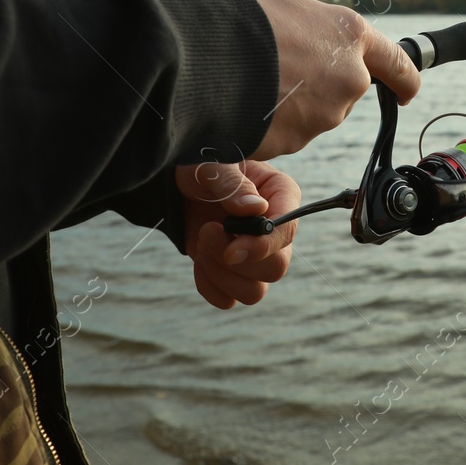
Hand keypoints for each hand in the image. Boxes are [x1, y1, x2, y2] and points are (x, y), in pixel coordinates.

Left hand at [178, 161, 300, 309]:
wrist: (177, 184)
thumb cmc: (201, 165)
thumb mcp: (213, 165)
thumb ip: (234, 185)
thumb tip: (257, 210)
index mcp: (281, 195)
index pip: (287, 230)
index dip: (263, 246)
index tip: (231, 248)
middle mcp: (274, 230)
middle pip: (276, 267)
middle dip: (237, 261)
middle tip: (206, 232)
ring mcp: (255, 255)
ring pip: (254, 291)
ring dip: (221, 274)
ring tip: (201, 241)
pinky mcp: (233, 273)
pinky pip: (229, 299)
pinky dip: (209, 286)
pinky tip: (198, 260)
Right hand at [245, 0, 418, 160]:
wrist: (206, 58)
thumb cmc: (245, 20)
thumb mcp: (291, 6)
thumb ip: (320, 28)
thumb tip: (321, 43)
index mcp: (351, 37)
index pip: (397, 64)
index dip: (404, 79)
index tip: (407, 90)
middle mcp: (348, 78)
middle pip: (345, 91)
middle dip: (322, 85)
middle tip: (281, 68)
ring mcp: (324, 115)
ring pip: (314, 114)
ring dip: (293, 103)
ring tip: (254, 81)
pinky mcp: (296, 142)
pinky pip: (287, 133)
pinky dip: (271, 122)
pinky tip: (246, 103)